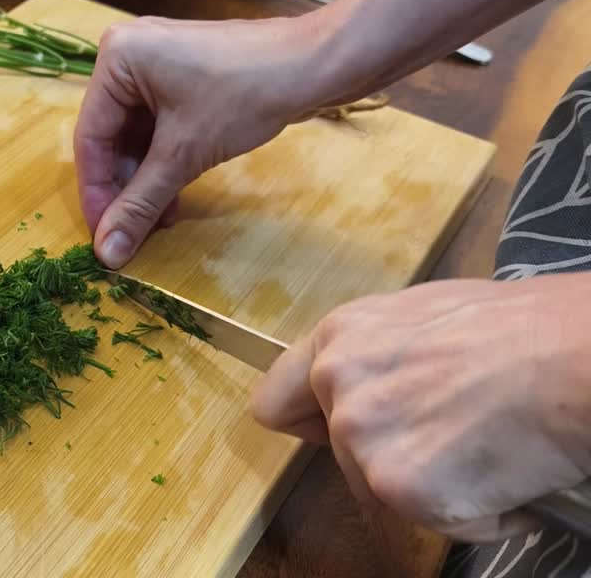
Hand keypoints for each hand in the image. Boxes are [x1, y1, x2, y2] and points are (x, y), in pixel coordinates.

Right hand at [74, 12, 347, 268]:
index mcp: (116, 58)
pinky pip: (158, 126)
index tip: (102, 238)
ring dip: (145, 180)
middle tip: (130, 234)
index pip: (90, 138)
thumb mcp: (184, 154)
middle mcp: (127, 54)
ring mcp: (157, 64)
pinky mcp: (182, 76)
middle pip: (111, 137)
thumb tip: (107, 255)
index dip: (96, 193)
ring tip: (157, 221)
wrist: (317, 63)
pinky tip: (172, 198)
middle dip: (124, 188)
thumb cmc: (245, 95)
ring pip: (136, 136)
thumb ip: (140, 203)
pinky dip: (164, 162)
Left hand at [251, 275, 590, 541]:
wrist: (572, 359)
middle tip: (448, 435)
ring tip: (485, 445)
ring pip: (381, 491)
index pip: (276, 402)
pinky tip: (504, 472)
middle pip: (337, 454)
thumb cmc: (520, 330)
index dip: (307, 424)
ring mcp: (361, 438)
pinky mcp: (398, 485)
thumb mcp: (422, 315)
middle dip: (386, 456)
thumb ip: (375, 353)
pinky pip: (434, 521)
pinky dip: (476, 513)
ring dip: (432, 485)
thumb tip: (369, 380)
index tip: (328, 434)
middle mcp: (335, 385)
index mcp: (338, 339)